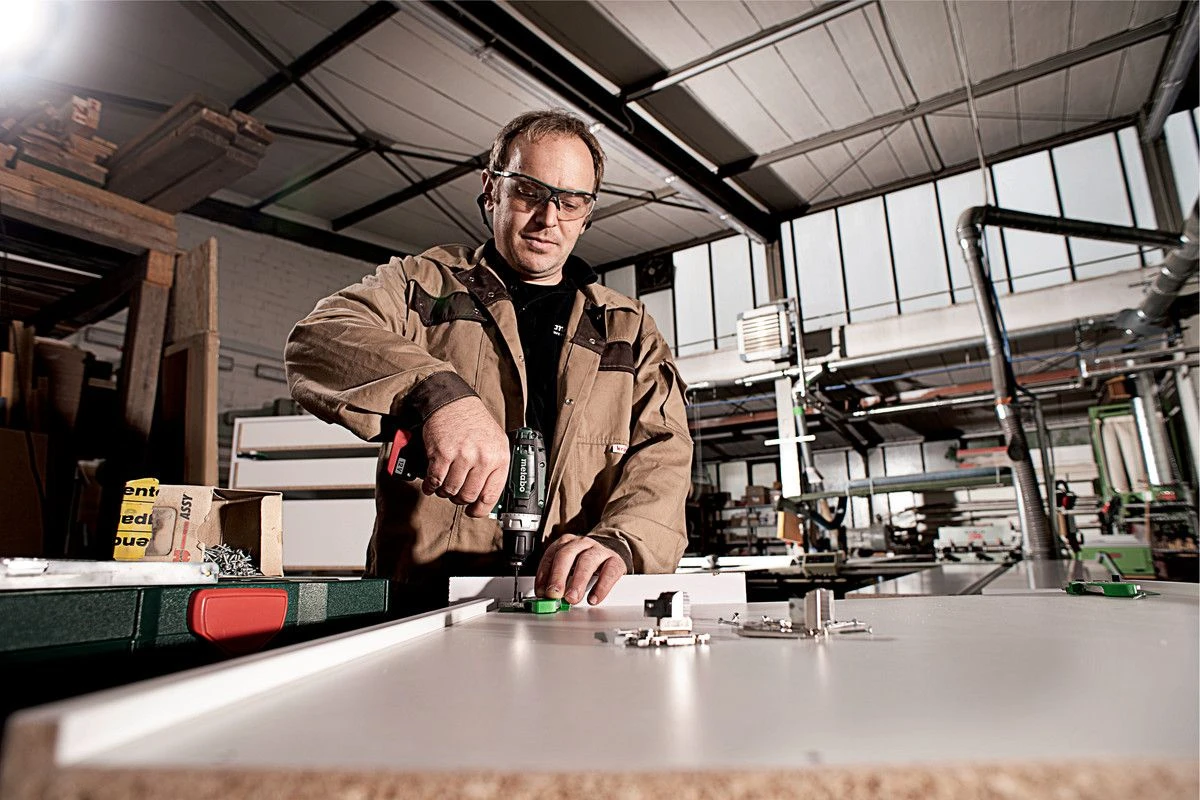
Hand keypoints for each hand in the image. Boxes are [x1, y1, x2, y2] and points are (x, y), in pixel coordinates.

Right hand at [420, 395, 509, 517]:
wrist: (453, 402)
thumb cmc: (474, 422)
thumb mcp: (495, 442)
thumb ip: (494, 467)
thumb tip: (487, 495)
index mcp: (499, 457)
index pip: (491, 494)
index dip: (480, 509)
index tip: (474, 511)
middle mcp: (483, 457)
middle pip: (468, 495)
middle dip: (459, 499)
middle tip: (456, 494)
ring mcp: (462, 456)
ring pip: (451, 491)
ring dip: (444, 492)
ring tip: (444, 486)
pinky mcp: (442, 454)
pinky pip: (435, 481)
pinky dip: (431, 486)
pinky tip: (431, 483)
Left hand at [535, 534, 627, 605]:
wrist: (608, 556)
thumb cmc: (583, 564)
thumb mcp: (568, 569)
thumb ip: (556, 581)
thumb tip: (546, 599)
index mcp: (566, 543)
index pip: (551, 555)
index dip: (544, 574)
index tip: (541, 592)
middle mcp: (582, 543)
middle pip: (567, 555)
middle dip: (558, 576)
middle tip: (554, 594)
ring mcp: (599, 550)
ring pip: (587, 561)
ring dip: (578, 582)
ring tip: (572, 598)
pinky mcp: (616, 561)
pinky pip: (609, 572)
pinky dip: (601, 587)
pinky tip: (594, 599)